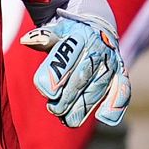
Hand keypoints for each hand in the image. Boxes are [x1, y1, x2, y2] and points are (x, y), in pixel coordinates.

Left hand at [20, 11, 130, 127]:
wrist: (97, 28)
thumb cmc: (70, 35)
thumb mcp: (57, 31)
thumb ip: (43, 38)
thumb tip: (26, 40)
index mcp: (79, 36)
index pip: (66, 56)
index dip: (56, 74)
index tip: (46, 92)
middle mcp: (98, 49)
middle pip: (82, 76)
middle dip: (68, 96)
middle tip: (54, 109)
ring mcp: (111, 62)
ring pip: (98, 88)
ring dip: (84, 106)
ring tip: (68, 120)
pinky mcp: (120, 73)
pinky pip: (122, 89)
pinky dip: (116, 104)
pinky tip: (103, 118)